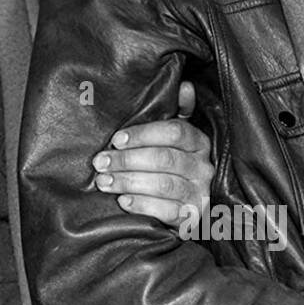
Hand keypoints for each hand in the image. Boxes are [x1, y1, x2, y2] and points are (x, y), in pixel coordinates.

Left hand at [97, 81, 212, 225]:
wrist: (185, 208)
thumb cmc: (171, 165)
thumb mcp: (175, 138)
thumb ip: (178, 112)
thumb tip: (185, 86)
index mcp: (198, 142)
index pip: (174, 132)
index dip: (143, 134)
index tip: (116, 139)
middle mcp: (203, 167)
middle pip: (165, 158)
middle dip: (127, 160)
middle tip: (100, 162)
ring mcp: (199, 194)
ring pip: (164, 184)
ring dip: (129, 182)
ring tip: (104, 182)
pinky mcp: (191, 218)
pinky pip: (166, 211)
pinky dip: (142, 205)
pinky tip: (123, 201)